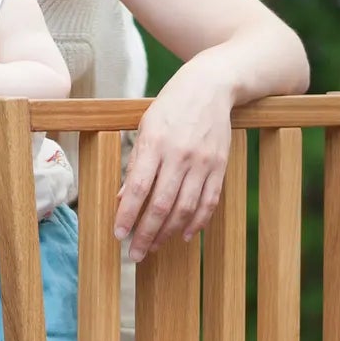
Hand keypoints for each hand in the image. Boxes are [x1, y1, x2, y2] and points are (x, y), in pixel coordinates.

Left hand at [115, 58, 233, 259]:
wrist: (211, 86)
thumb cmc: (171, 107)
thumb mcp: (145, 128)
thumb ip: (136, 164)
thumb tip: (123, 198)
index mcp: (156, 143)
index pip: (139, 188)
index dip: (128, 215)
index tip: (118, 235)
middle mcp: (180, 155)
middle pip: (162, 205)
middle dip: (146, 234)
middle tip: (135, 254)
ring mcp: (203, 163)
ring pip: (185, 209)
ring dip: (168, 233)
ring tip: (154, 247)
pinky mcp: (220, 167)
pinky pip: (209, 202)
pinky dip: (197, 222)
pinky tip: (185, 235)